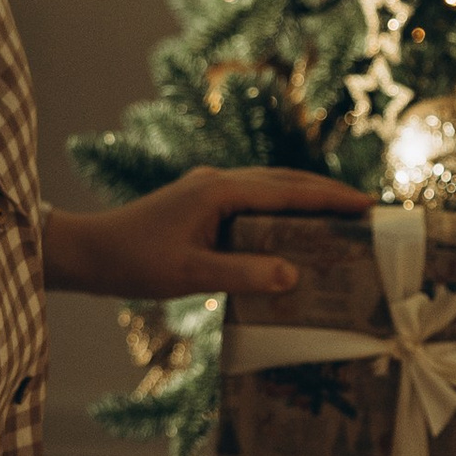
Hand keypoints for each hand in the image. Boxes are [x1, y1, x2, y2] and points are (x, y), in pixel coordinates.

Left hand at [43, 168, 373, 305]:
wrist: (86, 252)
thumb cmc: (133, 263)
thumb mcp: (190, 274)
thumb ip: (242, 274)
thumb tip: (294, 274)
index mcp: (220, 190)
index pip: (289, 191)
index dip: (331, 199)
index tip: (369, 206)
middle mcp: (218, 180)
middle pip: (285, 180)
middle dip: (327, 193)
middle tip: (368, 209)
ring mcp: (207, 188)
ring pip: (269, 186)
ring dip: (306, 197)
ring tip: (340, 215)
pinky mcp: (199, 201)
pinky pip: (253, 198)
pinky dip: (281, 207)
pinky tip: (291, 226)